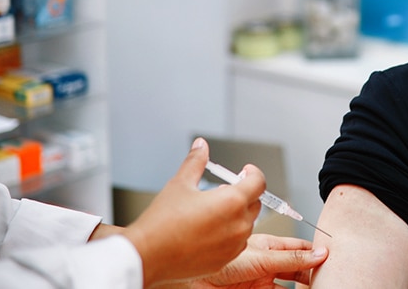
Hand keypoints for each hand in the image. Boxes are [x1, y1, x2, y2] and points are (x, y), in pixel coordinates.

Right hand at [102, 138, 264, 284]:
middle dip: (244, 194)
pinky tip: (208, 231)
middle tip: (223, 190)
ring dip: (236, 215)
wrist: (148, 255)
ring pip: (246, 225)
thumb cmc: (162, 222)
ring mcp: (233, 246)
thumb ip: (196, 162)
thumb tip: (201, 146)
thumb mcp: (180, 183)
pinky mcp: (225, 260)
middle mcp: (238, 225)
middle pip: (254, 203)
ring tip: (212, 211)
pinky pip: (236, 243)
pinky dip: (229, 234)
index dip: (253, 173)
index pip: (259, 183)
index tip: (245, 171)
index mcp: (232, 202)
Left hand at [160, 234, 328, 288]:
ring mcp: (263, 281)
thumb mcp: (261, 257)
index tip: (332, 256)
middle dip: (312, 272)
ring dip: (303, 285)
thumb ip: (291, 259)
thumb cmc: (218, 260)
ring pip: (291, 285)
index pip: (298, 248)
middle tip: (329, 276)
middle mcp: (267, 263)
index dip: (315, 252)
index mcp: (268, 246)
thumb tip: (319, 254)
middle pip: (298, 269)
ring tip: (318, 285)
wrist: (194, 281)